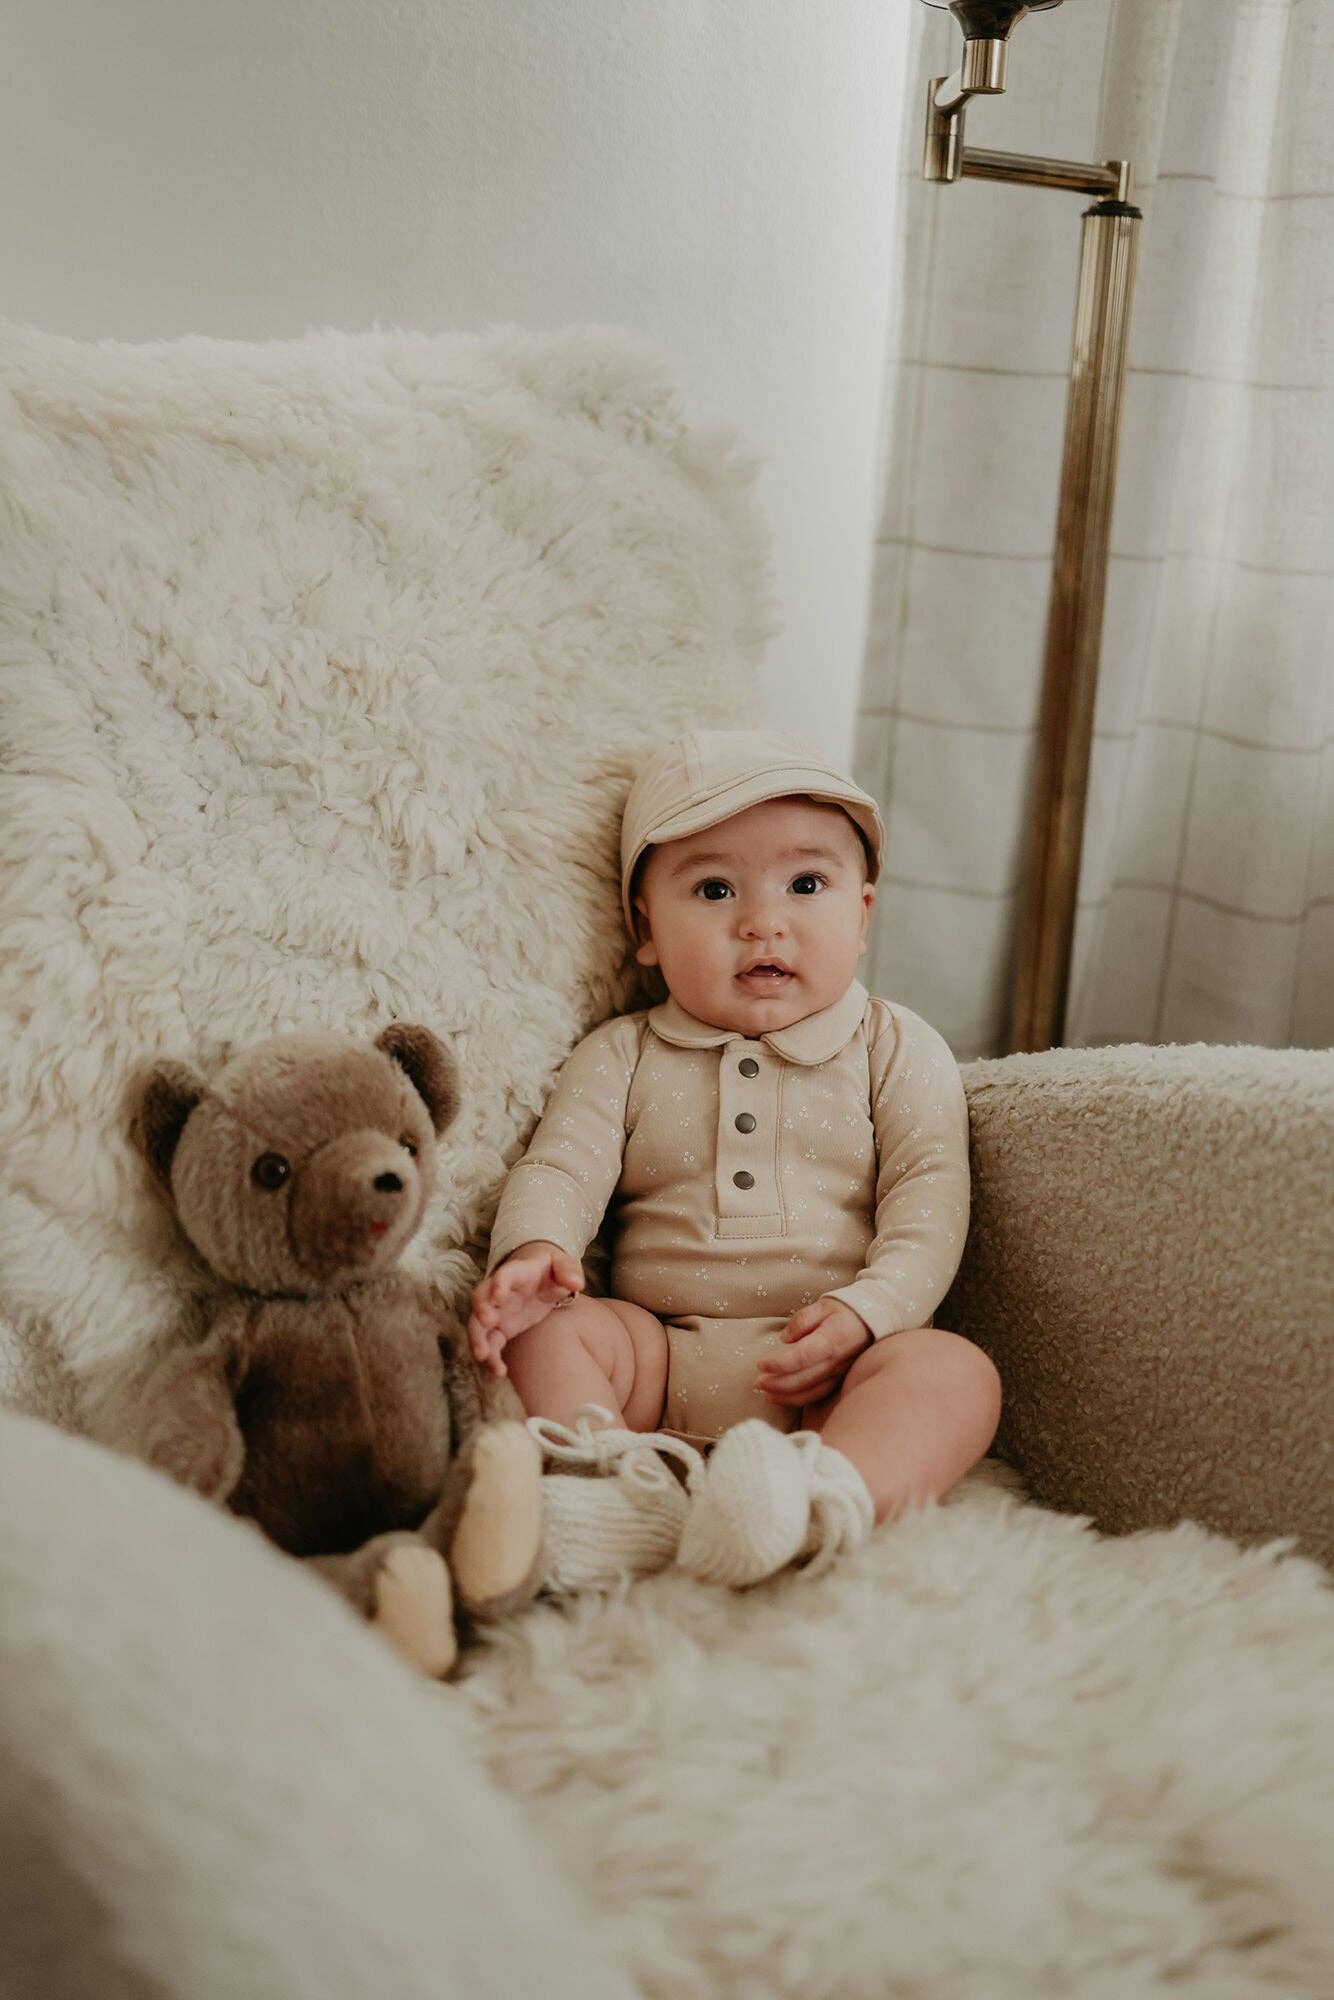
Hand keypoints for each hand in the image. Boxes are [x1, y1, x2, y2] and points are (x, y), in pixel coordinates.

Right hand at [467, 1241, 583, 1376]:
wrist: (539, 1277)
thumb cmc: (550, 1269)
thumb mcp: (562, 1264)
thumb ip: (568, 1271)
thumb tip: (575, 1283)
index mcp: (517, 1273)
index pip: (504, 1275)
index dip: (499, 1283)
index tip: (499, 1295)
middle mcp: (500, 1292)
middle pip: (482, 1299)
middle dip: (481, 1311)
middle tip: (487, 1322)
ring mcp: (497, 1311)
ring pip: (480, 1324)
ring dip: (478, 1339)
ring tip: (483, 1356)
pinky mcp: (500, 1328)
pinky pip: (491, 1343)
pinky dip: (492, 1357)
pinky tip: (499, 1372)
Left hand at [755, 1298, 872, 1408]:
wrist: (876, 1321)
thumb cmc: (846, 1311)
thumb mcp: (823, 1305)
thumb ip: (802, 1320)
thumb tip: (785, 1339)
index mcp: (831, 1340)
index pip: (801, 1357)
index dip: (778, 1364)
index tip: (760, 1364)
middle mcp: (836, 1362)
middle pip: (802, 1380)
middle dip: (776, 1384)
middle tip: (756, 1383)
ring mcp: (840, 1374)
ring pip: (810, 1393)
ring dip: (785, 1396)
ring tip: (764, 1394)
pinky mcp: (840, 1381)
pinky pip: (818, 1395)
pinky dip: (799, 1400)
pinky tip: (782, 1398)